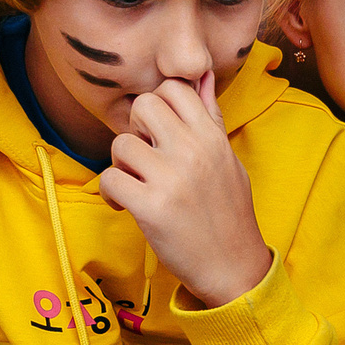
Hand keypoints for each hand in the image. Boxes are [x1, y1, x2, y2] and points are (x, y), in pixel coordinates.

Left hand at [101, 73, 272, 307]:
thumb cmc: (229, 213)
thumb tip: (201, 77)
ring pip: (120, 144)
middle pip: (142, 105)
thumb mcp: (228, 159)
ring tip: (135, 185)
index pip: (173, 88)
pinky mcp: (151, 207)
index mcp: (212, 137)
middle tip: (144, 156)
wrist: (234, 267)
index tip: (160, 133)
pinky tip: (125, 205)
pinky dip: (111, 193)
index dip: (158, 107)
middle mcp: (193, 151)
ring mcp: (171, 178)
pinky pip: (109, 179)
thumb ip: (210, 118)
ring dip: (121, 165)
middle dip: (136, 129)